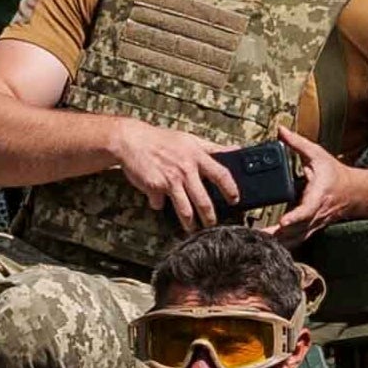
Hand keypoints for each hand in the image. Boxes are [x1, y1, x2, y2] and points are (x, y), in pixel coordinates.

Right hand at [101, 119, 242, 225]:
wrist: (131, 140)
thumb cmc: (161, 139)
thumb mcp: (190, 139)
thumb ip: (213, 147)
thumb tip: (235, 150)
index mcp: (197, 156)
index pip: (221, 175)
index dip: (230, 189)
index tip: (235, 199)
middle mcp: (186, 169)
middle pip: (204, 200)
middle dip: (209, 217)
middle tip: (211, 224)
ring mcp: (170, 180)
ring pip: (185, 210)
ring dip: (190, 223)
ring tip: (192, 229)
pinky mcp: (155, 187)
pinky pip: (160, 203)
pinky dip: (159, 205)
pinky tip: (159, 204)